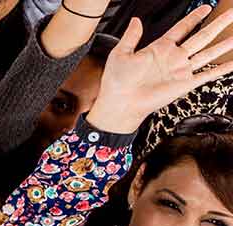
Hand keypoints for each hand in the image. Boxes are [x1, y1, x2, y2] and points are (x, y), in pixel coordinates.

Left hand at [85, 8, 232, 132]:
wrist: (121, 102)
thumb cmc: (117, 81)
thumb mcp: (121, 53)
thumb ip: (131, 36)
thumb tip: (135, 20)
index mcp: (159, 48)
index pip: (182, 28)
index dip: (194, 17)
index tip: (205, 7)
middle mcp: (174, 57)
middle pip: (201, 36)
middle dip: (217, 24)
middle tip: (230, 14)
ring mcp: (181, 69)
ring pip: (208, 52)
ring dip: (224, 44)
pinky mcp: (185, 83)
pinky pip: (207, 74)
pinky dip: (222, 68)